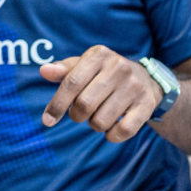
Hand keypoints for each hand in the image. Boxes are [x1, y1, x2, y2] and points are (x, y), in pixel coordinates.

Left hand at [39, 45, 163, 142]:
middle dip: (76, 115)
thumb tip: (44, 71)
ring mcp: (134, 86)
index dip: (57, 104)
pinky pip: (123, 131)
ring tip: (99, 115)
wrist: (146, 79)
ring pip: (101, 121)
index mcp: (99, 55)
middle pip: (84, 104)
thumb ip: (63, 70)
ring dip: (94, 125)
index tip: (47, 120)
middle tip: (81, 113)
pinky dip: (112, 135)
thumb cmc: (104, 74)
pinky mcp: (147, 104)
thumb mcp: (84, 66)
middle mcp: (118, 67)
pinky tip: (112, 128)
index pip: (71, 82)